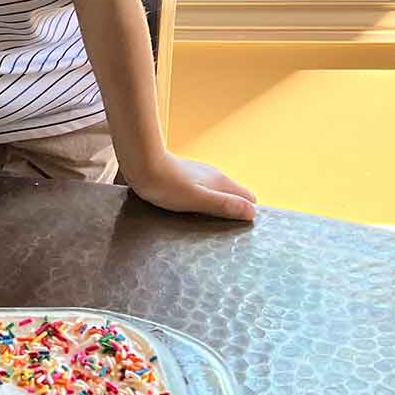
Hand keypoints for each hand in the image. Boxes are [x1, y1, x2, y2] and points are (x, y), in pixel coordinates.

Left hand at [125, 152, 256, 222]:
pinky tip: (188, 210)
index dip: (248, 213)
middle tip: (221, 230)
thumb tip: (252, 212)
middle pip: (234, 196)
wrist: (141, 164)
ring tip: (203, 223)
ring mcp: (199, 175)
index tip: (239, 230)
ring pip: (217, 193)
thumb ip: (224, 205)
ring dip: (216, 207)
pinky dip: (201, 202)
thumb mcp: (198, 200)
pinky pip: (201, 192)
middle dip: (233, 211)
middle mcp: (213, 176)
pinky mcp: (185, 177)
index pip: (248, 197)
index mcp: (221, 182)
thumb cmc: (167, 185)